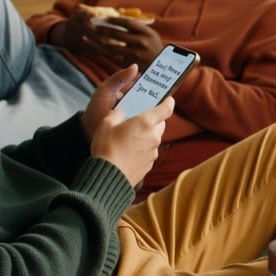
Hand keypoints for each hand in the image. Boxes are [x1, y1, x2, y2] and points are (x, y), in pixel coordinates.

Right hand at [83, 66, 171, 187]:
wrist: (109, 177)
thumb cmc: (106, 148)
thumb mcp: (106, 123)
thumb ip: (117, 113)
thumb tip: (123, 112)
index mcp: (145, 122)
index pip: (166, 108)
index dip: (169, 101)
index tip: (168, 98)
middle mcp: (154, 136)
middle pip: (161, 123)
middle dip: (154, 119)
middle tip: (140, 118)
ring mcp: (153, 152)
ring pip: (155, 138)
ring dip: (147, 134)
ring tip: (129, 136)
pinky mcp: (150, 164)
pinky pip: (150, 151)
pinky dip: (143, 148)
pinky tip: (128, 151)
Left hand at [87, 16, 163, 69]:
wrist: (163, 67)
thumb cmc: (155, 48)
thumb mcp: (151, 35)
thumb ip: (137, 28)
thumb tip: (116, 20)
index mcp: (146, 32)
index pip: (126, 22)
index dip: (113, 19)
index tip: (104, 18)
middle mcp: (141, 42)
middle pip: (117, 33)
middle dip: (103, 29)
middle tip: (93, 27)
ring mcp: (135, 54)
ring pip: (112, 47)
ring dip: (99, 42)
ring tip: (89, 38)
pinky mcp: (130, 65)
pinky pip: (114, 58)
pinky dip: (104, 53)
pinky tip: (96, 49)